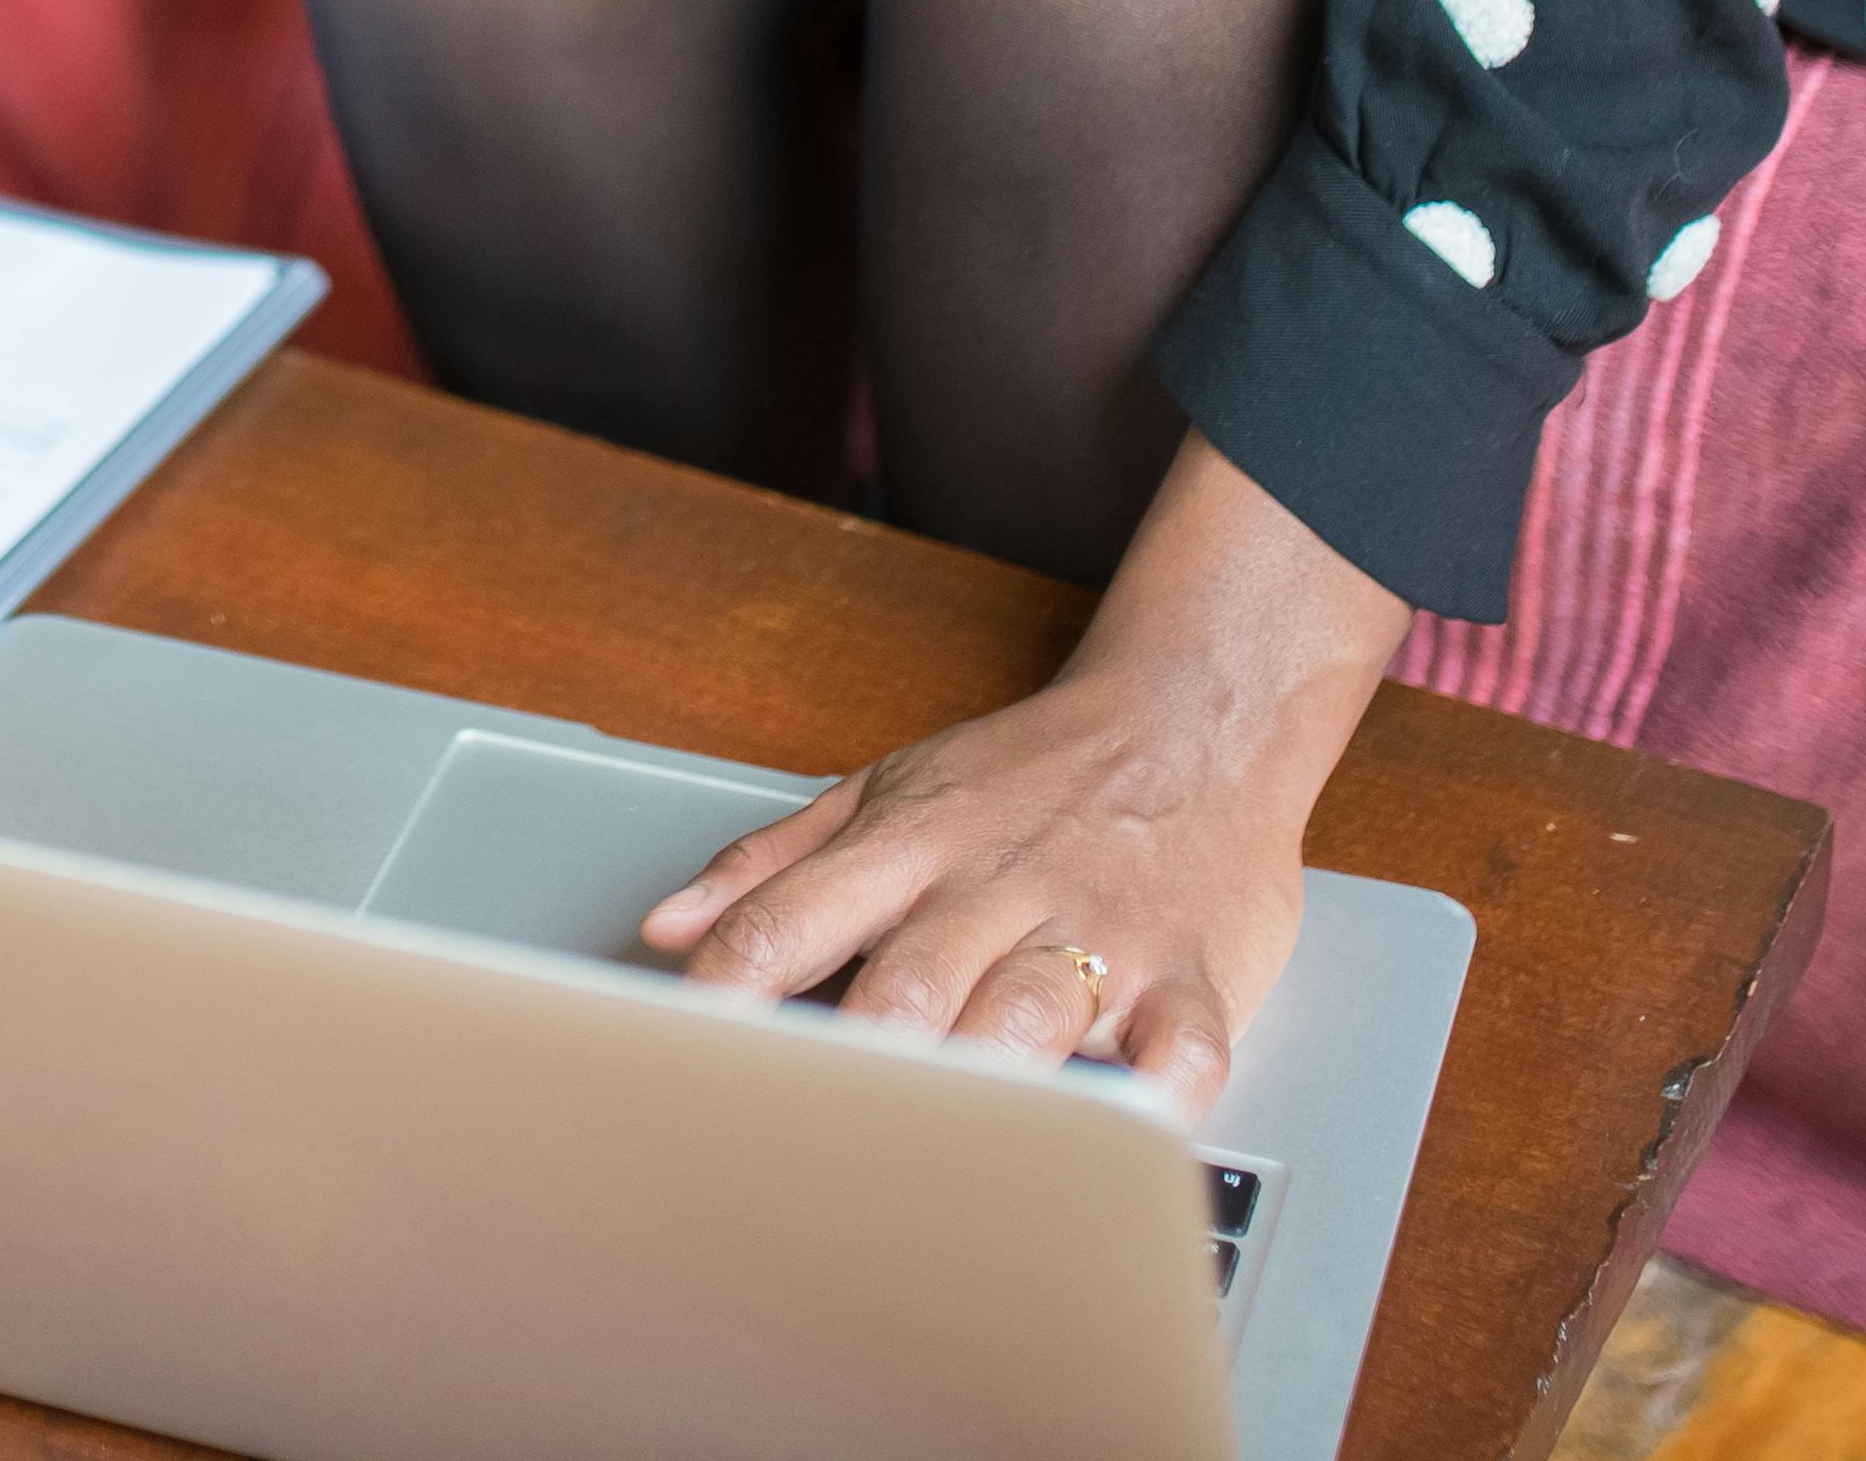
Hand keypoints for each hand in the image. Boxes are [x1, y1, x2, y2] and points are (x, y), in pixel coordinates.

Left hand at [637, 437, 1404, 1119]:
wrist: (1198, 716)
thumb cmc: (1035, 773)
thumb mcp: (889, 788)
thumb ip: (774, 861)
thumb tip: (667, 928)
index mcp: (909, 848)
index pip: (790, 921)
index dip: (725, 993)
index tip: (678, 1060)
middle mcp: (996, 892)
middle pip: (906, 985)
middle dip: (853, 1059)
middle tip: (803, 1133)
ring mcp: (1100, 934)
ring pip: (1027, 1017)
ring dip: (979, 1080)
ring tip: (938, 1149)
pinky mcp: (1196, 977)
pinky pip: (1180, 1053)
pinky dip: (1152, 1103)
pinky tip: (1117, 1138)